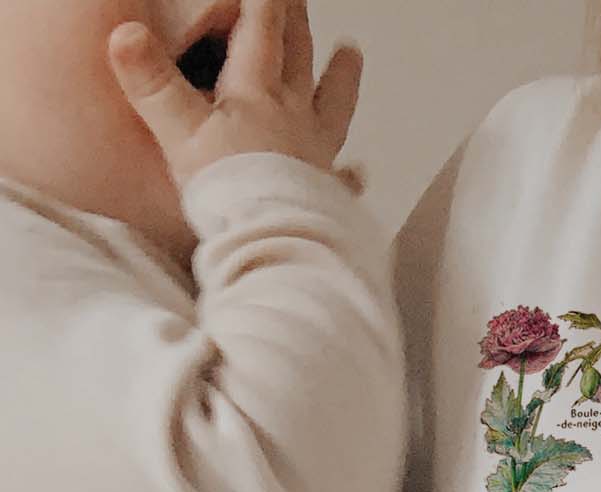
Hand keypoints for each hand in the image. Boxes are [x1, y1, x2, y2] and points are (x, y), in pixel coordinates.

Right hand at [109, 0, 363, 188]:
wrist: (275, 243)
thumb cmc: (230, 189)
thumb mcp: (179, 130)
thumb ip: (153, 82)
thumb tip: (125, 34)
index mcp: (256, 93)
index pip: (260, 31)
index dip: (262, 0)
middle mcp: (294, 116)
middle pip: (298, 56)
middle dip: (296, 23)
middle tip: (299, 2)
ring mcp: (316, 154)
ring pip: (333, 104)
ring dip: (341, 77)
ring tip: (351, 54)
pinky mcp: (327, 194)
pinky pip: (342, 178)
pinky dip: (351, 172)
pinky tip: (359, 173)